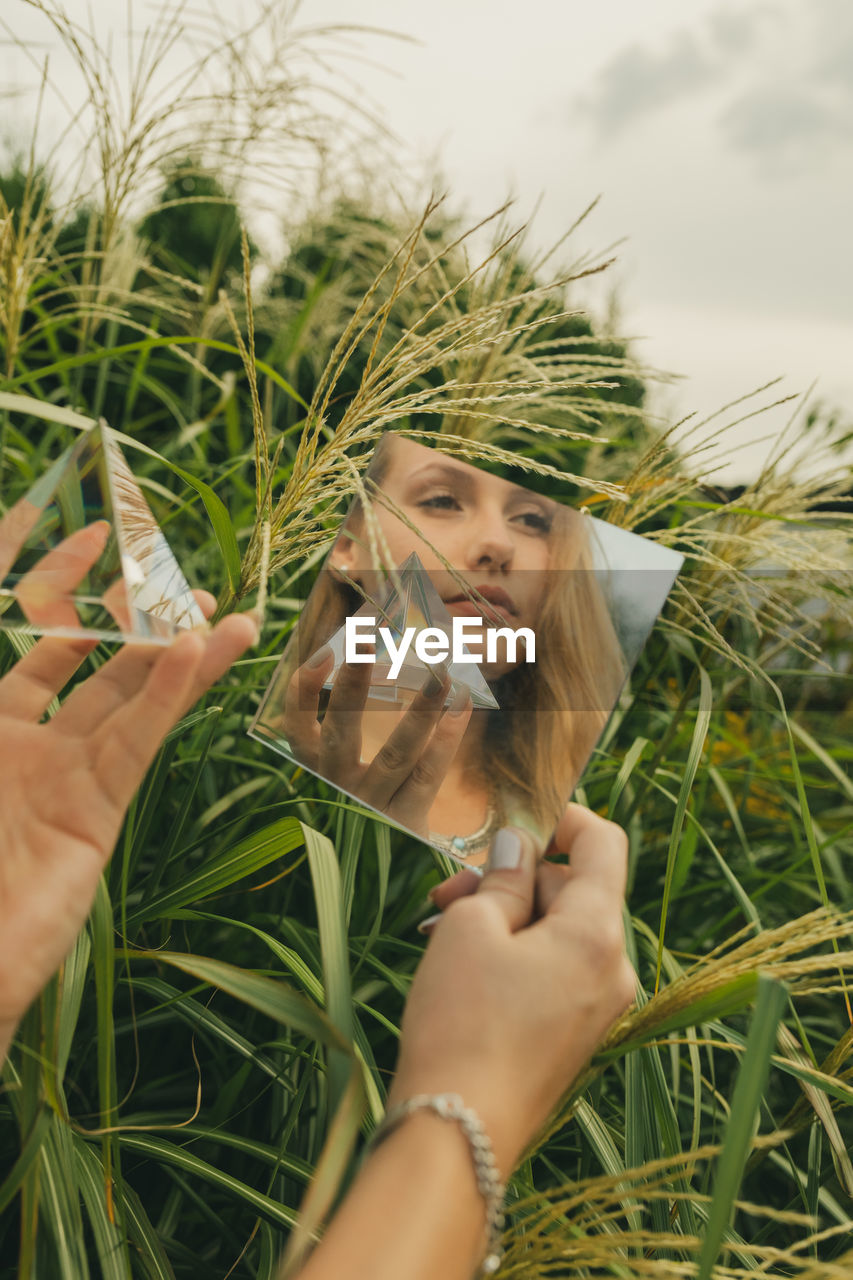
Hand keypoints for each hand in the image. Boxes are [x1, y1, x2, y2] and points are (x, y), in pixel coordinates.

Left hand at [0, 502, 256, 1055]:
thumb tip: (3, 582)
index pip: (23, 632)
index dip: (47, 576)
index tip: (87, 531)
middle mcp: (20, 740)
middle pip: (88, 660)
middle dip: (133, 616)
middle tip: (177, 578)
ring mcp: (60, 776)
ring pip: (127, 698)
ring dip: (178, 653)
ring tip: (231, 617)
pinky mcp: (94, 813)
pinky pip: (134, 741)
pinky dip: (164, 696)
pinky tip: (194, 655)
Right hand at [282, 648, 471, 836]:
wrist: (371, 890)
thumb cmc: (359, 814)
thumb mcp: (340, 779)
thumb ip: (342, 732)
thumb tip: (362, 663)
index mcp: (314, 772)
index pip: (297, 727)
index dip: (304, 691)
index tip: (323, 654)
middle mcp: (336, 789)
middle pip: (341, 732)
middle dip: (353, 684)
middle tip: (369, 638)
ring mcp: (371, 807)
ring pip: (397, 753)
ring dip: (421, 709)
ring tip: (441, 671)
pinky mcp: (405, 823)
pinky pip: (429, 776)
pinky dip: (447, 739)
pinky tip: (461, 707)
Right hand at [389, 806, 635, 1174]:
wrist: (459, 1130)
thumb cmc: (462, 1022)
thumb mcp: (472, 928)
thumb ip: (504, 877)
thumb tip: (519, 847)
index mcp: (597, 933)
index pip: (604, 843)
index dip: (562, 817)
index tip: (515, 816)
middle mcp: (613, 968)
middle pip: (574, 889)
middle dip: (513, 878)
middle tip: (447, 888)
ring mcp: (599, 1007)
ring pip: (559, 931)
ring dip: (506, 917)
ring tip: (442, 928)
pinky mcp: (576, 1035)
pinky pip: (554, 970)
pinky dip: (515, 954)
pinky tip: (463, 963)